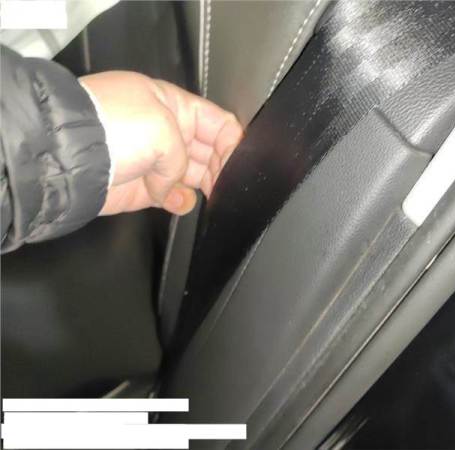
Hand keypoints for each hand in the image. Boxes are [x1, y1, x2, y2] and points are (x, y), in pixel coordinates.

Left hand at [79, 71, 243, 215]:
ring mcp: (154, 161)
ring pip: (194, 176)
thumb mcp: (161, 129)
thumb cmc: (108, 127)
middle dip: (222, 167)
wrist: (65, 157)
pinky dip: (181, 203)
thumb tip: (176, 188)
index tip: (242, 163)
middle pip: (210, 151)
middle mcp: (165, 131)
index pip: (217, 122)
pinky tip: (179, 202)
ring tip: (212, 196)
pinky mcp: (143, 189)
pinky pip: (173, 197)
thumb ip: (183, 159)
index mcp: (172, 104)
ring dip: (205, 186)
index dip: (233, 142)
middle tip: (229, 184)